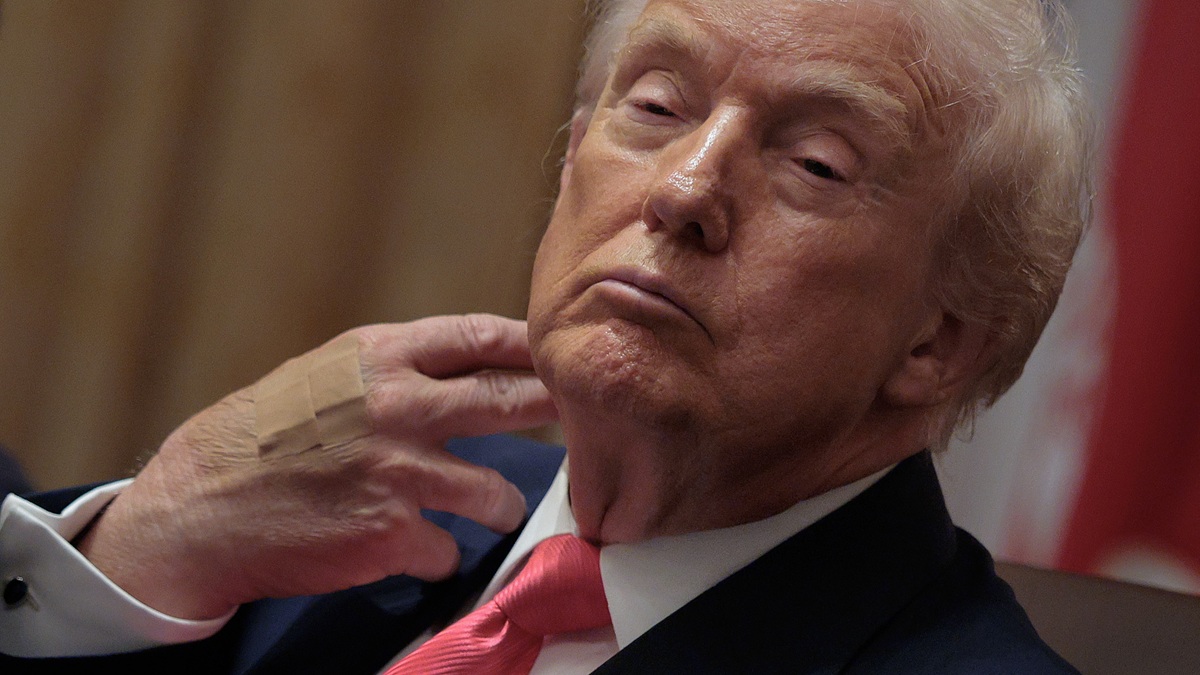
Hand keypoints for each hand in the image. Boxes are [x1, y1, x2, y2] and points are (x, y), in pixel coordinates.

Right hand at [76, 314, 557, 619]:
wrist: (201, 506)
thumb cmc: (266, 435)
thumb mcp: (330, 373)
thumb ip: (400, 368)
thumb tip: (475, 365)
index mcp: (381, 357)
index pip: (481, 337)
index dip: (531, 346)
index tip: (560, 355)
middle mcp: (399, 407)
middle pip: (511, 401)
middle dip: (553, 412)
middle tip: (578, 421)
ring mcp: (398, 472)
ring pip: (496, 492)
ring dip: (499, 505)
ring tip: (488, 507)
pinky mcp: (390, 534)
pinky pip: (449, 549)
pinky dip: (437, 553)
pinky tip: (412, 546)